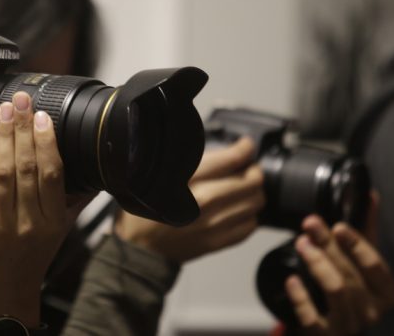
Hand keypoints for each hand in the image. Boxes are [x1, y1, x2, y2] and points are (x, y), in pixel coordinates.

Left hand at [0, 92, 69, 327]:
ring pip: (3, 170)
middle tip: (21, 100)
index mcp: (53, 221)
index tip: (43, 116)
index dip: (47, 142)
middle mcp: (29, 221)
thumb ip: (72, 201)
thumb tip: (89, 171)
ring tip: (5, 109)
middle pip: (26, 166)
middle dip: (23, 128)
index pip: (52, 174)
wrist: (1, 294)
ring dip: (4, 135)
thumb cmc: (31, 261)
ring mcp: (1, 221)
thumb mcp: (59, 233)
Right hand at [114, 137, 263, 262]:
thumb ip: (186, 161)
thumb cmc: (144, 209)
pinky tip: (238, 210)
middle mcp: (206, 201)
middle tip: (246, 167)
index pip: (232, 159)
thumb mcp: (158, 175)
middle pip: (252, 181)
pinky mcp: (218, 241)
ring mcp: (215, 224)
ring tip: (243, 188)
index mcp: (188, 179)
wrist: (137, 248)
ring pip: (256, 202)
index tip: (245, 146)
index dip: (244, 148)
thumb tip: (215, 150)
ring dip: (254, 192)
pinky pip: (250, 225)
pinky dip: (250, 215)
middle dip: (252, 170)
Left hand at [287, 193, 393, 334]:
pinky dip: (301, 296)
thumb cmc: (346, 289)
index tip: (339, 225)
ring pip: (336, 290)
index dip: (358, 244)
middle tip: (309, 223)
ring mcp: (349, 325)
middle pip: (350, 273)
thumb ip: (365, 230)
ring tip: (300, 243)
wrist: (327, 329)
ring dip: (317, 263)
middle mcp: (372, 311)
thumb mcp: (359, 260)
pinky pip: (312, 316)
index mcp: (385, 292)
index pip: (376, 266)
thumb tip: (369, 195)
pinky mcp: (324, 335)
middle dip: (328, 245)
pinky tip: (291, 279)